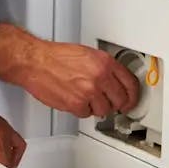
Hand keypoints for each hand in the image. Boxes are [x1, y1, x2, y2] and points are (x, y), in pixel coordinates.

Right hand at [0, 23, 139, 118]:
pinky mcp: (77, 105)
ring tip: (85, 97)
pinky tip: (75, 99)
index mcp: (105, 62)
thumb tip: (114, 79)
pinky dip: (81, 110)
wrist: (35, 62)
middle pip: (120, 100)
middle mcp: (100, 77)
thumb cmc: (56, 56)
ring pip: (104, 110)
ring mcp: (89, 92)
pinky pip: (87, 114)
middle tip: (108, 102)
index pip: (130, 84)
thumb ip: (103, 67)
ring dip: (96, 107)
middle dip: (115, 103)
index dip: (133, 95)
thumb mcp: (87, 54)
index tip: (131, 100)